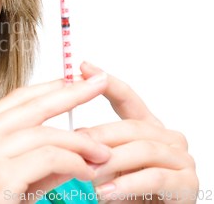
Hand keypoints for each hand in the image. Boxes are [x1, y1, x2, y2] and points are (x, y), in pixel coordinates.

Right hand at [0, 73, 111, 203]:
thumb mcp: (9, 181)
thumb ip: (41, 162)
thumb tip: (79, 147)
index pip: (16, 99)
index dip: (48, 87)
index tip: (73, 81)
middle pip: (32, 105)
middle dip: (70, 93)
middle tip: (99, 83)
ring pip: (45, 134)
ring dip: (80, 142)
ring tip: (103, 153)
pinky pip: (48, 157)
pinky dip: (74, 162)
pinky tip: (87, 171)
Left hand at [76, 62, 198, 203]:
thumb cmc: (129, 192)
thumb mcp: (108, 165)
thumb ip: (97, 148)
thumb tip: (72, 135)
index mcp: (149, 128)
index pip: (128, 99)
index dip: (107, 82)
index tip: (83, 67)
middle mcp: (168, 138)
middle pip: (132, 126)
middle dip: (101, 134)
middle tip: (76, 143)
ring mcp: (181, 159)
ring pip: (143, 150)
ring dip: (112, 161)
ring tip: (87, 172)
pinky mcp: (187, 183)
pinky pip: (155, 178)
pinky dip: (127, 185)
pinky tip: (105, 193)